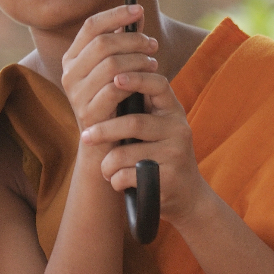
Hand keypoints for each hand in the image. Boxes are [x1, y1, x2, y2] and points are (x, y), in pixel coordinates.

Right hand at [60, 5, 158, 132]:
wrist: (105, 146)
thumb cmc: (115, 102)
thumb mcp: (116, 70)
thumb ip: (122, 44)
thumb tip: (137, 14)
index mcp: (73, 58)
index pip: (91, 26)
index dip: (116, 15)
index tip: (138, 10)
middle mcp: (70, 74)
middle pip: (103, 43)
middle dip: (133, 40)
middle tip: (153, 45)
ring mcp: (76, 94)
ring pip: (111, 64)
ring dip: (138, 61)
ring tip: (153, 64)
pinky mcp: (89, 113)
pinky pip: (115, 88)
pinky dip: (135, 82)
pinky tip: (147, 82)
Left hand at [79, 64, 210, 224]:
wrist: (187, 195)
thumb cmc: (161, 155)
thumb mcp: (159, 128)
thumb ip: (141, 108)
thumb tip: (104, 80)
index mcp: (173, 111)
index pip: (159, 85)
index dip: (137, 79)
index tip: (114, 78)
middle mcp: (179, 129)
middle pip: (134, 123)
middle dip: (104, 130)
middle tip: (85, 136)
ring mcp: (176, 154)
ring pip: (126, 153)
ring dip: (107, 164)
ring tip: (105, 169)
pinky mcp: (168, 178)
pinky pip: (128, 176)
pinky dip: (116, 180)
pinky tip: (117, 181)